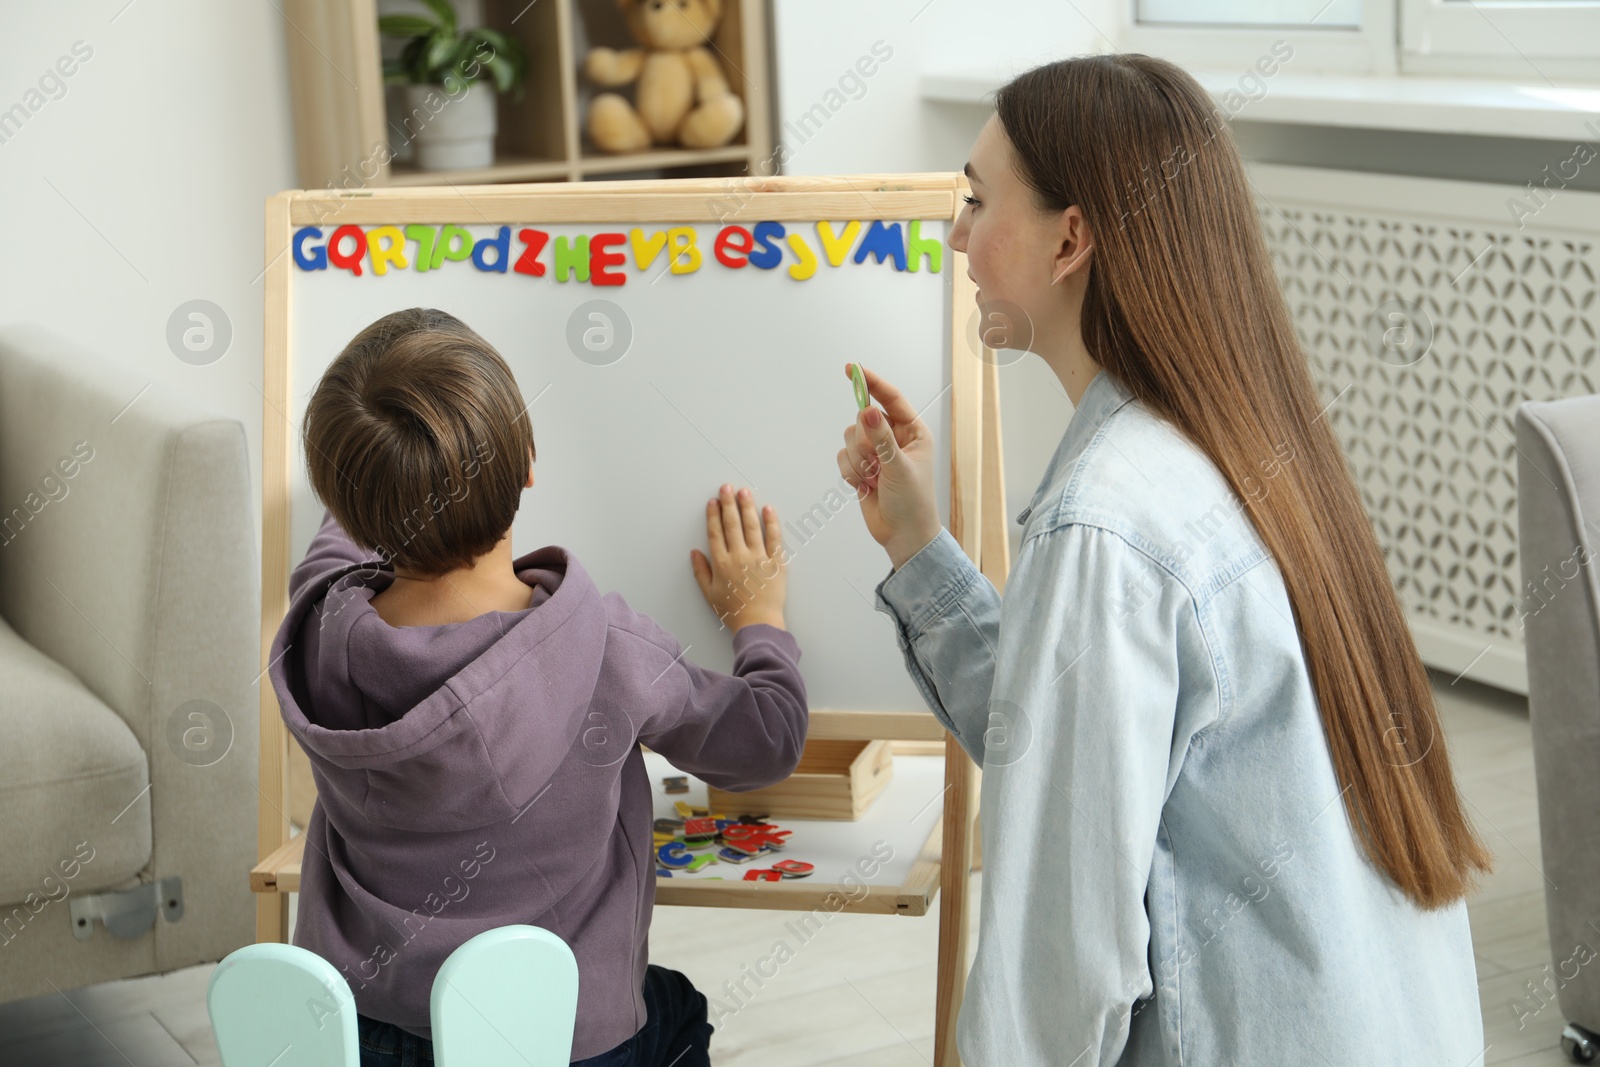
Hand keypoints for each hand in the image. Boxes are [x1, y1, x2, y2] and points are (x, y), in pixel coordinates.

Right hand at [690, 484, 786, 631]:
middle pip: (732, 524)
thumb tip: (694, 552)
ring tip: (744, 492)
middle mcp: (739, 556)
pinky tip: (767, 509)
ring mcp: (759, 558)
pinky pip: (774, 538)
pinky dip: (771, 522)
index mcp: (722, 563)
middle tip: (726, 487)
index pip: (715, 533)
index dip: (713, 515)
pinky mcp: (776, 562)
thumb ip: (701, 572)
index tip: (713, 501)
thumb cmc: (734, 611)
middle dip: (728, 503)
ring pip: (752, 526)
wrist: (758, 623)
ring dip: (747, 507)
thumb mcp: (710, 594)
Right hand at [837, 364, 941, 569]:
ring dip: (858, 462)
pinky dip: (850, 473)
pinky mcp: (860, 467)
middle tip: (877, 464)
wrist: (903, 535)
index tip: (851, 369)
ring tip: (874, 480)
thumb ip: (881, 438)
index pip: (890, 398)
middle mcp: (893, 437)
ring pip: (850, 439)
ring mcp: (876, 452)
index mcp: (912, 431)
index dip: (871, 383)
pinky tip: (865, 486)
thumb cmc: (912, 502)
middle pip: (863, 419)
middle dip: (864, 443)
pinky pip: (842, 457)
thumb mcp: (899, 467)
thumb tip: (869, 409)